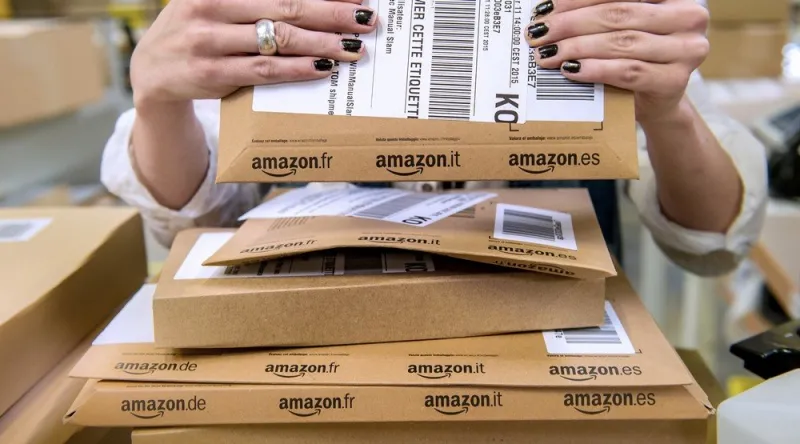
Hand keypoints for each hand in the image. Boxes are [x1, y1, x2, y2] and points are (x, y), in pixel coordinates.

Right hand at [131, 0, 376, 110]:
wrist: (151, 71)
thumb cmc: (198, 31)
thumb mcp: (218, 5)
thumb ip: (257, 3)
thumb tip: (310, 6)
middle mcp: (212, 5)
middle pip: (286, 6)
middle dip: (332, 13)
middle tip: (366, 19)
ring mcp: (209, 39)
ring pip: (278, 39)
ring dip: (322, 43)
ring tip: (353, 48)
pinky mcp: (211, 73)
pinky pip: (264, 70)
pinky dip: (297, 69)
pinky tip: (322, 67)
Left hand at [526, 0, 709, 122]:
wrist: (656, 102)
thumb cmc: (634, 58)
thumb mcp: (620, 28)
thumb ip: (599, 13)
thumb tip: (549, 9)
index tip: (545, 7)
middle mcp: (688, 17)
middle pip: (619, 13)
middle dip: (572, 23)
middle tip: (539, 33)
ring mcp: (686, 50)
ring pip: (622, 42)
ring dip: (577, 47)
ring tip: (547, 54)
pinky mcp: (674, 81)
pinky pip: (628, 71)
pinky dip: (595, 70)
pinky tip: (570, 70)